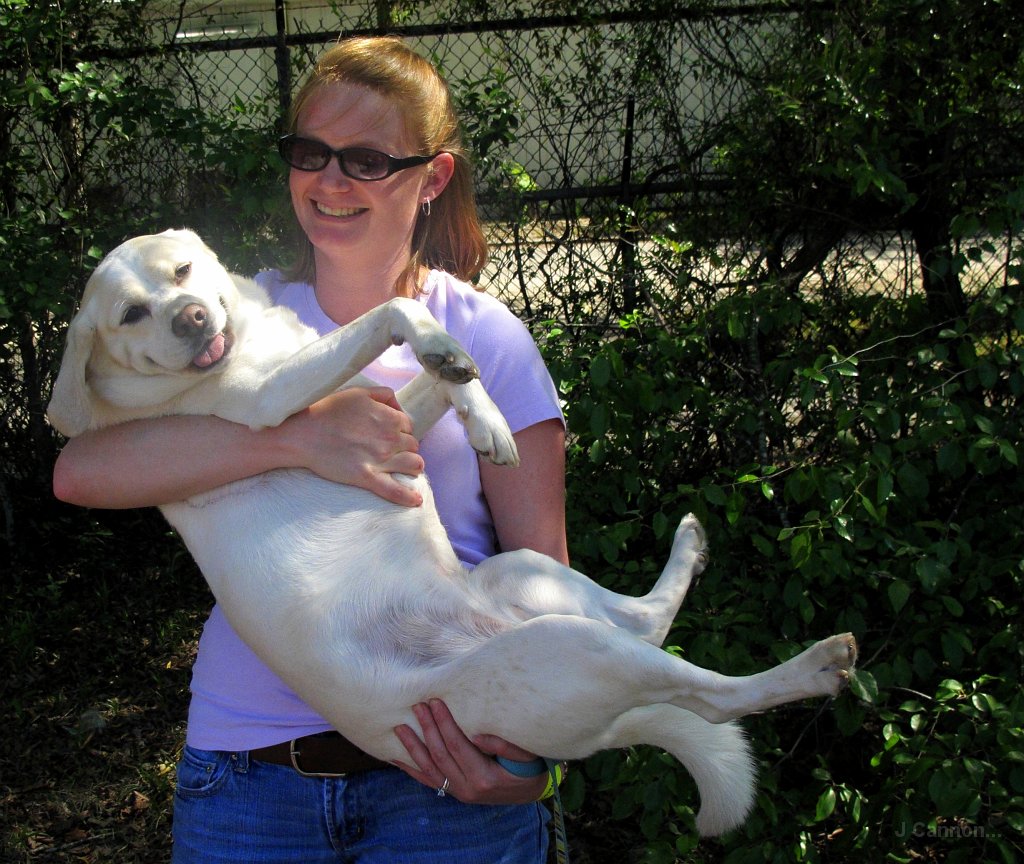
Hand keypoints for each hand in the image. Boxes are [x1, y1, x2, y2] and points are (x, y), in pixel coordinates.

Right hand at [276, 387, 424, 505]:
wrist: (302, 434)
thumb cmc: (327, 411)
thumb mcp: (358, 392)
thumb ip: (383, 395)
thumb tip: (398, 406)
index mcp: (389, 418)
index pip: (409, 425)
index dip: (401, 429)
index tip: (391, 434)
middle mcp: (390, 438)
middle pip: (413, 445)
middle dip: (406, 447)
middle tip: (393, 451)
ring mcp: (381, 459)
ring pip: (414, 465)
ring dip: (412, 466)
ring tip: (406, 469)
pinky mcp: (368, 477)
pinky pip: (395, 491)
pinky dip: (408, 497)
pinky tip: (416, 501)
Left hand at [392, 699, 547, 804]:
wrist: (531, 792)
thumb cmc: (530, 768)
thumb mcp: (527, 755)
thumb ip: (504, 745)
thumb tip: (476, 734)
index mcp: (484, 777)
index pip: (456, 746)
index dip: (444, 723)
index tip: (435, 702)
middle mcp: (467, 789)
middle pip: (440, 755)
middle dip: (427, 728)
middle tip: (417, 705)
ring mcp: (459, 793)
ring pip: (429, 769)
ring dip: (413, 747)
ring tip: (400, 727)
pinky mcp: (454, 792)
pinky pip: (428, 781)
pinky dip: (411, 770)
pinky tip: (396, 759)